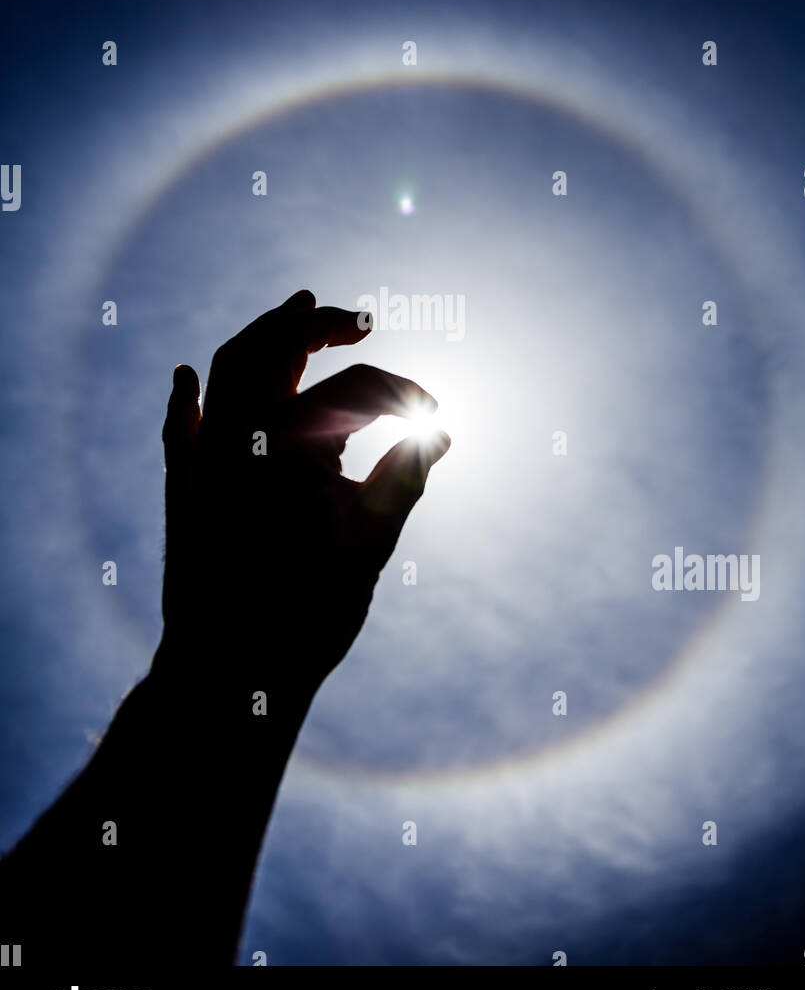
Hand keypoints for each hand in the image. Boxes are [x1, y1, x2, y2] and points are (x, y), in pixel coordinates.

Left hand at [157, 290, 449, 702]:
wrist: (226, 675)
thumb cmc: (305, 614)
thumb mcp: (370, 545)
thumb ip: (404, 479)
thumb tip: (440, 431)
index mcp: (294, 441)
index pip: (360, 388)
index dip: (405, 395)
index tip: (436, 418)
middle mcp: (241, 433)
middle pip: (278, 346)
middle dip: (318, 323)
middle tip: (356, 318)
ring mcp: (205, 454)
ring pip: (229, 366)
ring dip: (263, 335)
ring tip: (294, 315)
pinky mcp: (183, 486)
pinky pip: (178, 423)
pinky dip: (186, 395)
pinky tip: (184, 377)